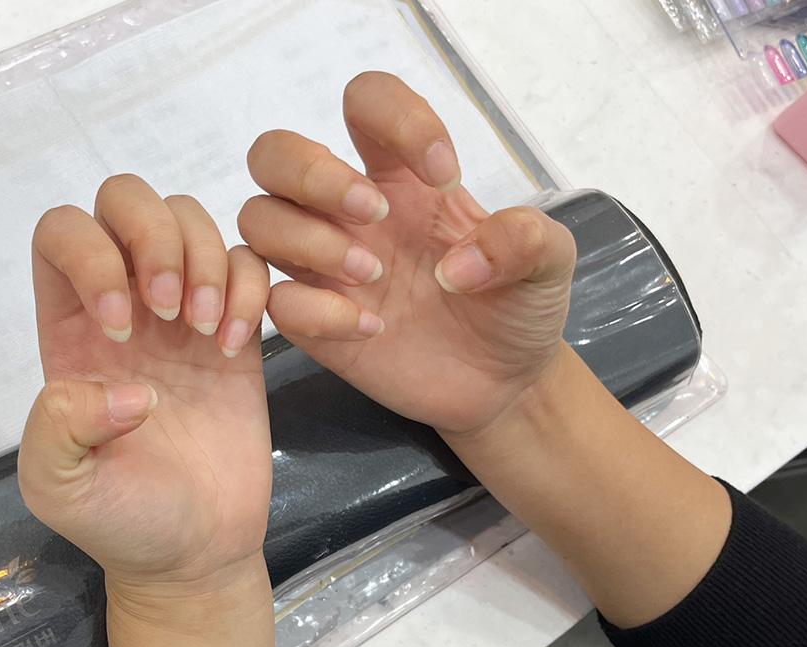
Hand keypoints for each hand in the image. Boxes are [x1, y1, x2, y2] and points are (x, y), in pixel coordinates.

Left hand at [18, 175, 272, 595]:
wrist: (195, 550)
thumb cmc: (121, 520)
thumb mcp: (59, 489)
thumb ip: (56, 430)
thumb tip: (122, 386)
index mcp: (68, 329)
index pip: (62, 232)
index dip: (90, 254)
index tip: (119, 327)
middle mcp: (123, 302)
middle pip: (125, 200)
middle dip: (154, 236)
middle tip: (174, 313)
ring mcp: (182, 312)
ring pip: (190, 218)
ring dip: (205, 262)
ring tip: (209, 335)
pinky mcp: (236, 329)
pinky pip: (247, 261)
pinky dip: (249, 287)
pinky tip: (238, 348)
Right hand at [239, 71, 577, 436]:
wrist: (503, 384)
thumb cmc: (515, 306)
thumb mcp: (549, 262)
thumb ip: (524, 239)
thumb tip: (460, 264)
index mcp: (400, 175)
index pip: (364, 102)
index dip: (396, 118)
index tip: (445, 175)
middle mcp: (347, 212)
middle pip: (274, 154)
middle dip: (313, 174)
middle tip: (375, 213)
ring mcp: (322, 267)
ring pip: (257, 219)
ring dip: (310, 240)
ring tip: (375, 275)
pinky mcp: (312, 324)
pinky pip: (274, 299)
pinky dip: (315, 309)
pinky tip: (370, 327)